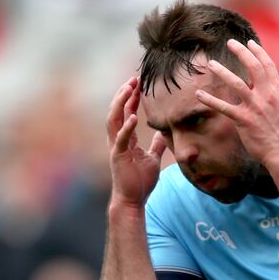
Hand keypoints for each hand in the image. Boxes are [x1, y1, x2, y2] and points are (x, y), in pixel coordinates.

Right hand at [106, 76, 165, 207]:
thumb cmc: (140, 181)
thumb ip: (157, 145)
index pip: (127, 112)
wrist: (133, 200)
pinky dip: (127, 127)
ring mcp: (116, 147)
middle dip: (124, 94)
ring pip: (114, 120)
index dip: (132, 98)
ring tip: (128, 89)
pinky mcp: (118, 156)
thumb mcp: (153, 158)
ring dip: (120, 103)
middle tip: (133, 79)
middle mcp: (118, 140)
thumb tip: (164, 133)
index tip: (139, 83)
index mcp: (126, 139)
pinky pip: (121, 139)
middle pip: (118, 111)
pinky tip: (133, 117)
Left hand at [195, 39, 278, 166]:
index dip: (258, 52)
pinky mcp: (244, 120)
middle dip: (241, 52)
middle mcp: (266, 96)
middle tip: (230, 43)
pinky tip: (199, 94)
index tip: (249, 43)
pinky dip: (210, 100)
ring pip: (236, 83)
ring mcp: (254, 107)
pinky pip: (224, 107)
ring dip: (222, 72)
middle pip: (253, 67)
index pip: (268, 65)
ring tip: (211, 64)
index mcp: (278, 92)